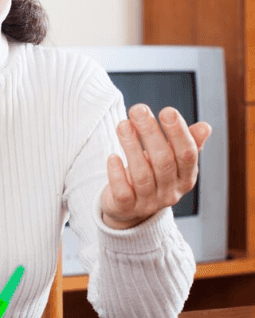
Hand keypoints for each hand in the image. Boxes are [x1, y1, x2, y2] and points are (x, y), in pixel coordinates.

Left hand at [101, 105, 211, 229]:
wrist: (128, 209)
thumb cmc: (151, 174)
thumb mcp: (170, 160)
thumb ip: (184, 143)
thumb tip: (205, 127)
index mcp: (185, 177)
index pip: (187, 154)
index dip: (178, 133)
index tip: (167, 111)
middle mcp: (170, 192)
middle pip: (163, 161)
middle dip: (151, 133)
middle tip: (138, 109)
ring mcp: (148, 202)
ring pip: (142, 175)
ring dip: (131, 147)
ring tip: (122, 124)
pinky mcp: (125, 208)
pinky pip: (123, 192)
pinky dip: (117, 174)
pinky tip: (112, 156)